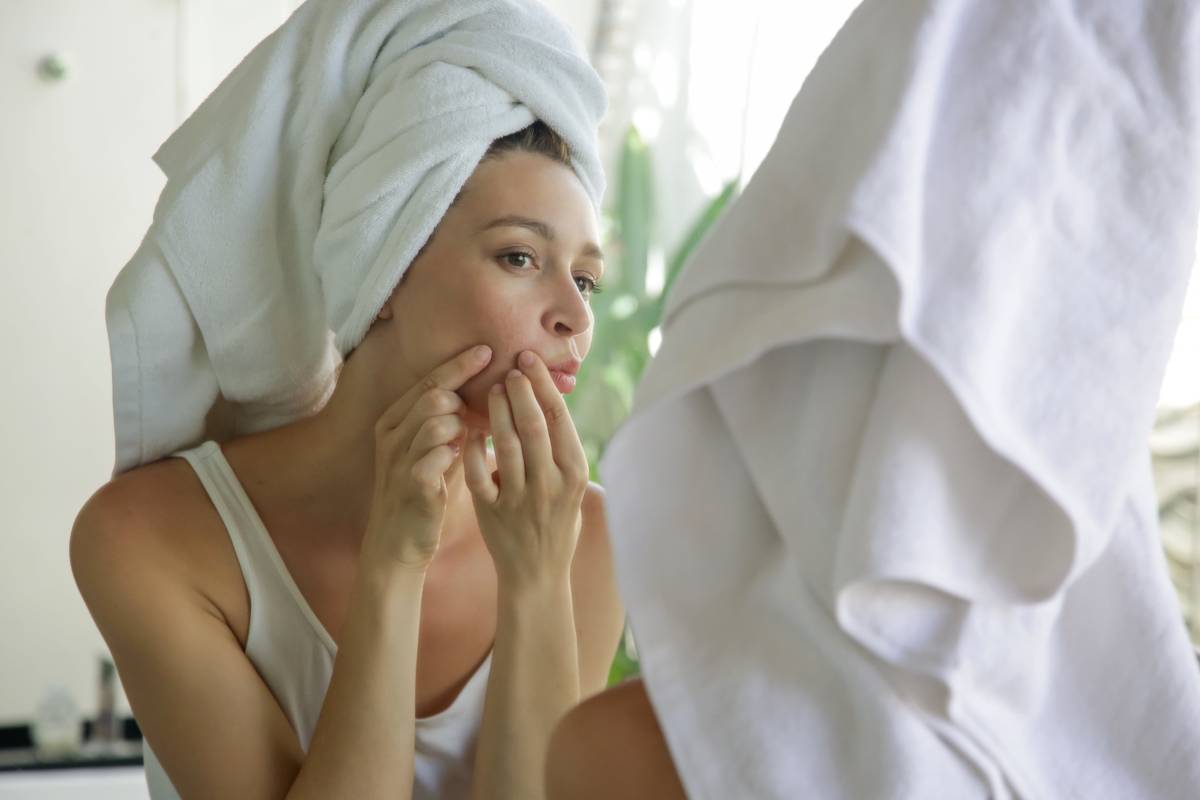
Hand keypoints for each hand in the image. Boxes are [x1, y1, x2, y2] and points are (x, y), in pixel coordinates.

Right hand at [361, 344, 492, 570]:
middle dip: (464, 397)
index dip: (460, 364)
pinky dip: (454, 453)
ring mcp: (398, 459)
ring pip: (435, 420)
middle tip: (485, 410)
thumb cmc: (425, 492)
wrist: (398, 542)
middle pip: (433, 395)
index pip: (431, 380)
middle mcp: (392, 434)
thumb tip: (491, 396)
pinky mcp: (409, 484)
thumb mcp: (437, 450)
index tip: (489, 350)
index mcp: (397, 420)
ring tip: (471, 438)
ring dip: (462, 426)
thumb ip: (455, 424)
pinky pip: (434, 456)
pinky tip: (463, 459)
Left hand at [463, 351, 589, 588]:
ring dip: (497, 412)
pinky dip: (473, 448)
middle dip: (520, 391)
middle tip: (510, 367)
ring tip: (491, 389)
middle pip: (533, 426)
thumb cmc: (558, 523)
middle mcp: (550, 484)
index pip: (558, 420)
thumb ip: (563, 450)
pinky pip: (478, 473)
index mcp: (574, 474)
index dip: (542, 387)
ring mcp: (520, 499)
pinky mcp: (492, 512)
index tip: (529, 362)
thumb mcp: (574, 487)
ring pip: (505, 445)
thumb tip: (549, 401)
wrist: (538, 575)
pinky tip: (470, 428)